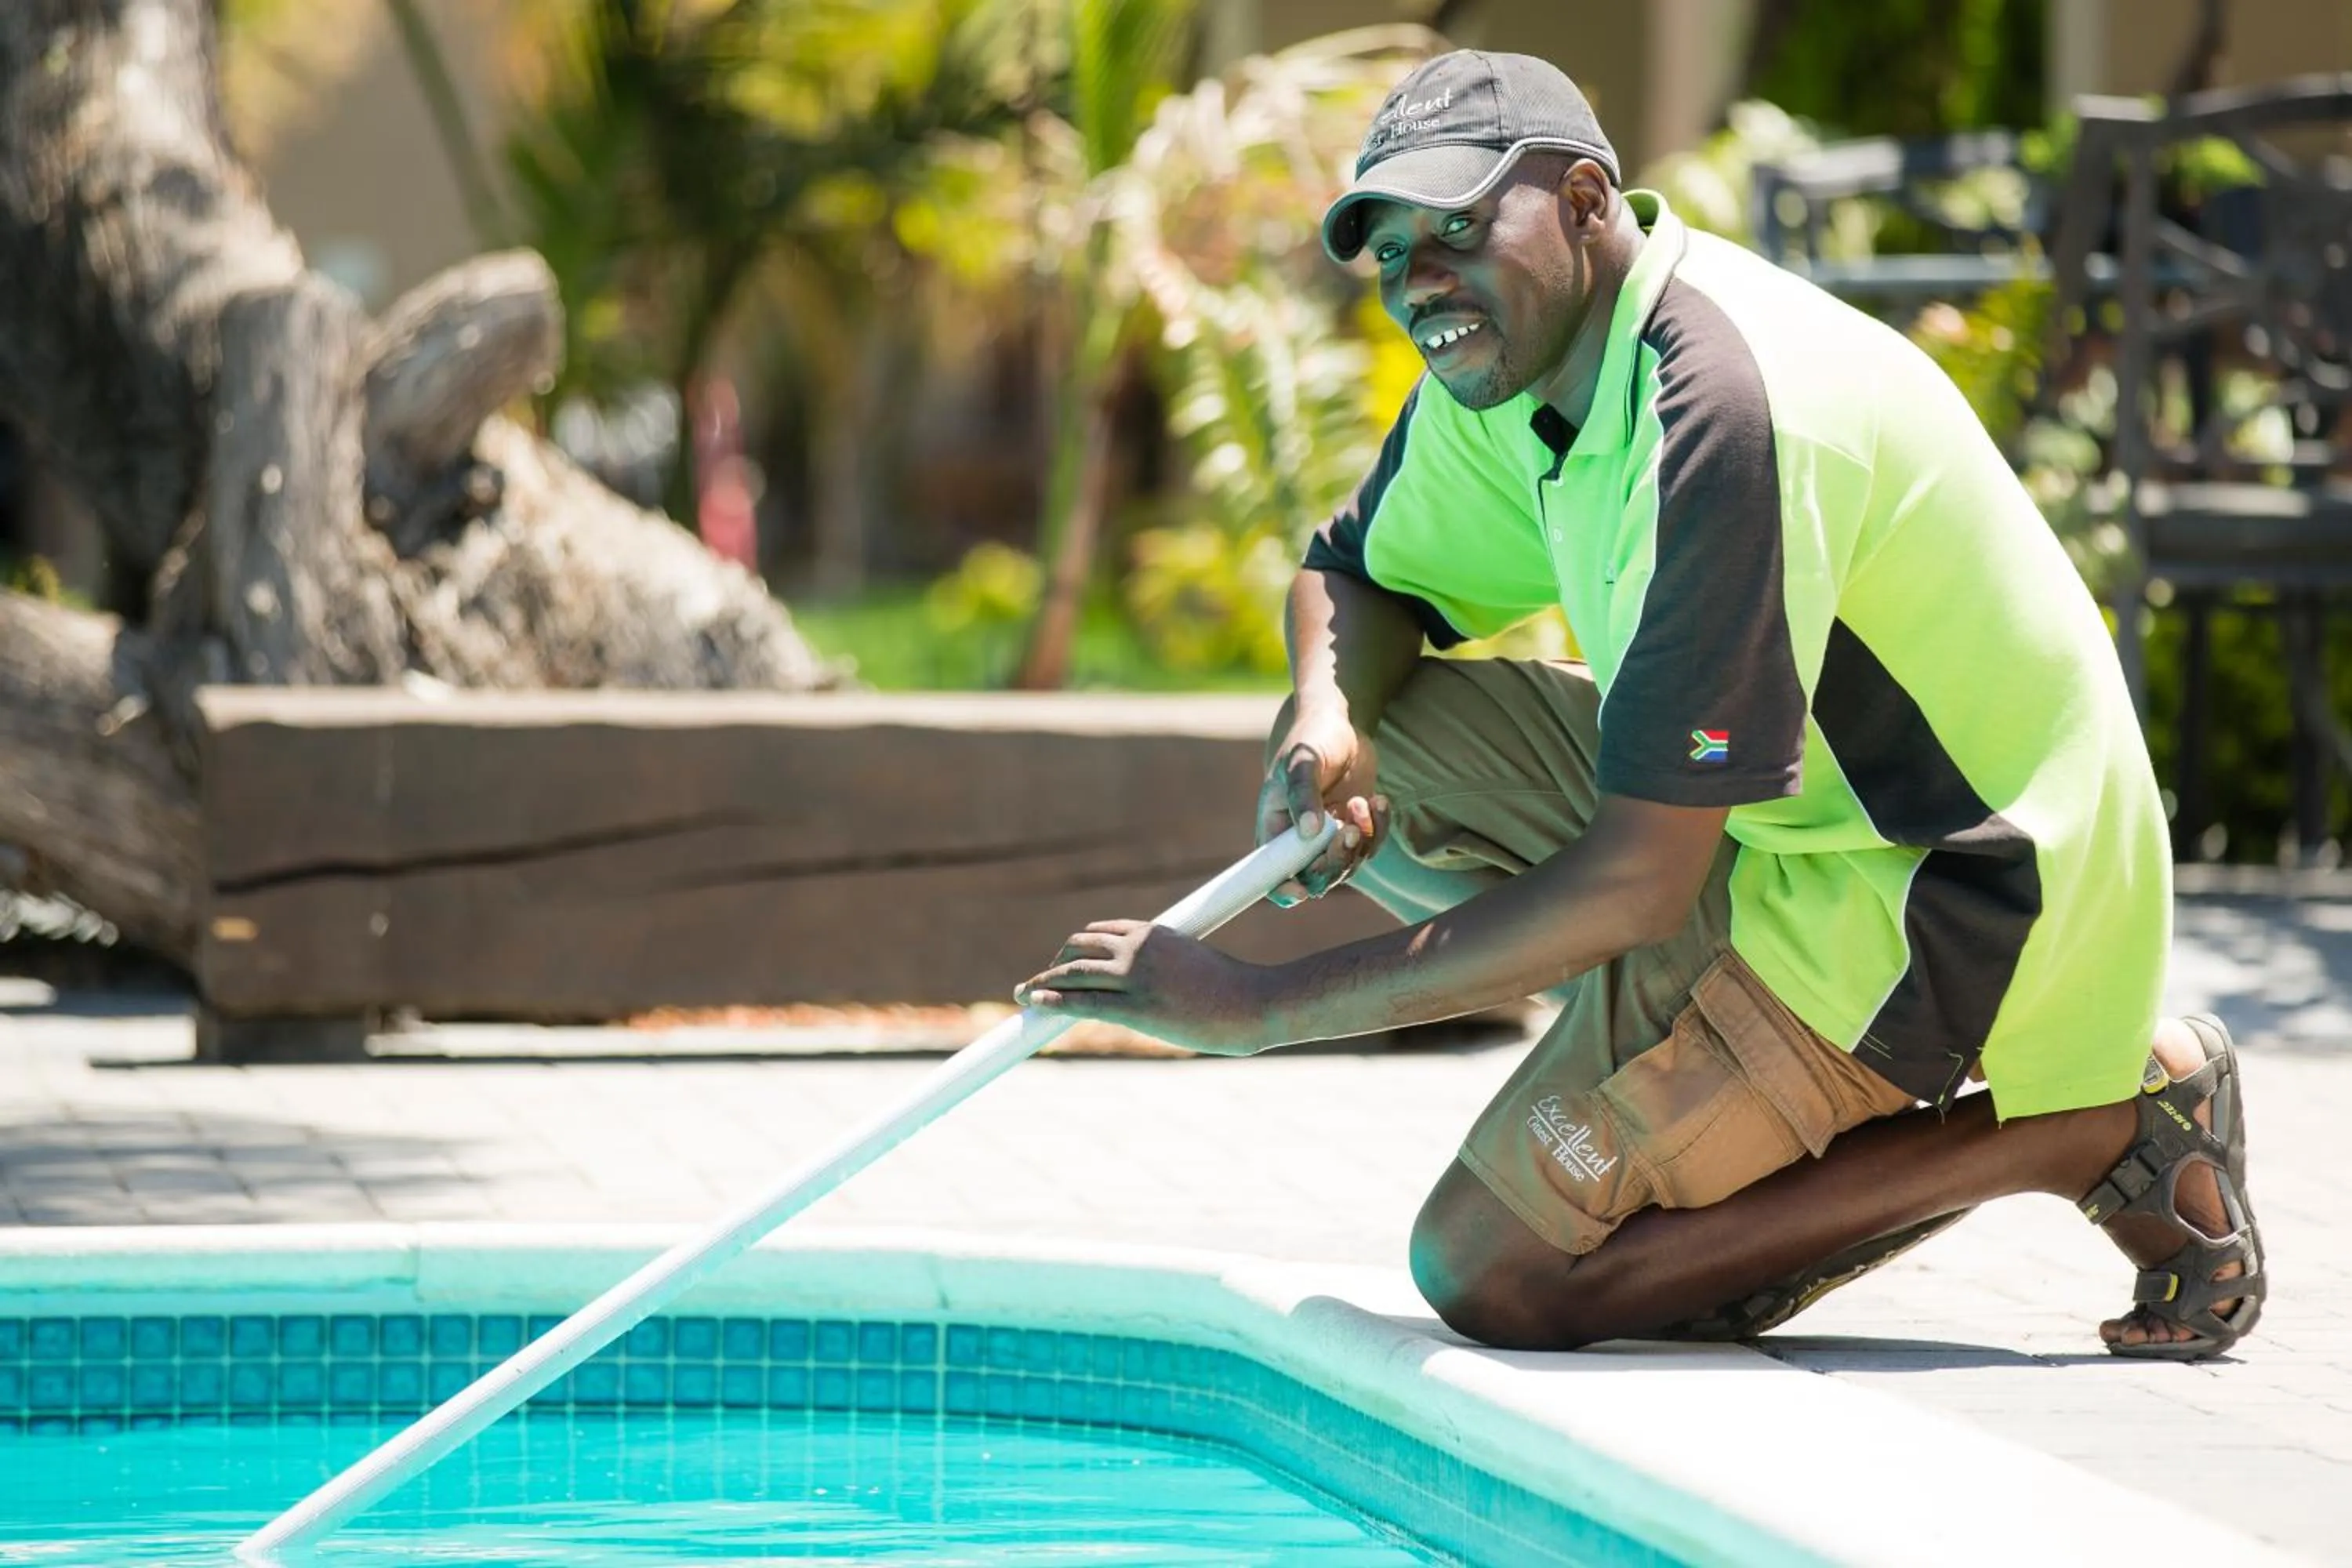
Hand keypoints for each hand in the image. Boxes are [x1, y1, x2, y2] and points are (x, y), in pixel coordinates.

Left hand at [1013, 920, 1281, 1055]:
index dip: (1074, 950)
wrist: (1256, 1003)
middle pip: (1078, 948)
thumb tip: (1163, 985)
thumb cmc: (1235, 989)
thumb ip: (1171, 967)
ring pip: (1072, 973)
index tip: (1061, 964)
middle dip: (1054, 966)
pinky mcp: (1137, 1007)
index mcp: (1154, 932)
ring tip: (1024, 996)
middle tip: (1038, 984)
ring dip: (1043, 984)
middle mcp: (1138, 948)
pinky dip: (1052, 1002)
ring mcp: (1136, 977)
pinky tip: (1034, 1005)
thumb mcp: (1197, 965)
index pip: (1099, 932)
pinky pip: (1082, 1002)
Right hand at [1257, 706, 1387, 906]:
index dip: (1285, 890)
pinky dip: (1379, 828)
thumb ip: (1303, 794)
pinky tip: (1378, 799)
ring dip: (1361, 840)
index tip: (1303, 890)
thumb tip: (1308, 833)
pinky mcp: (1356, 827)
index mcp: (1275, 828)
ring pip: (1348, 865)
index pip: (1273, 875)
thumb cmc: (1310, 738)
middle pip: (1317, 877)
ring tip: (1363, 801)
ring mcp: (1330, 837)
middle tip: (1349, 829)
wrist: (1340, 722)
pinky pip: (1371, 845)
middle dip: (1336, 860)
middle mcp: (1300, 840)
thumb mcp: (1302, 761)